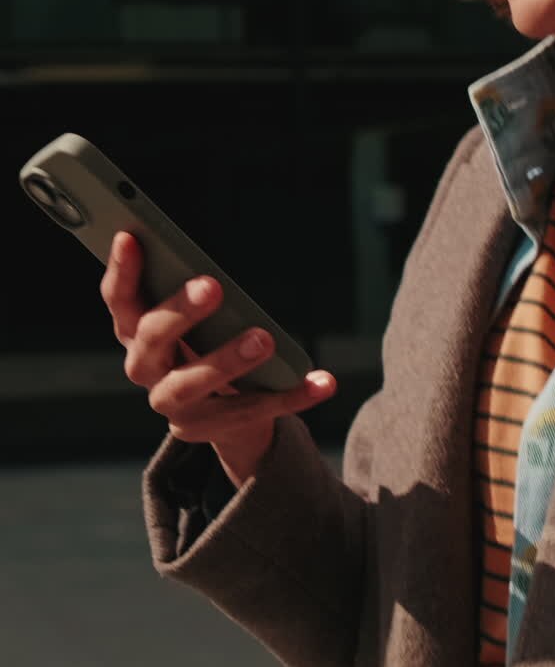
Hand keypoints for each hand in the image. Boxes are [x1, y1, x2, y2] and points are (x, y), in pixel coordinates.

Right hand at [100, 231, 336, 486]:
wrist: (220, 411)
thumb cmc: (205, 342)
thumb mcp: (195, 316)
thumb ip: (191, 293)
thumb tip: (207, 271)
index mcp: (136, 332)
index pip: (120, 300)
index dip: (121, 270)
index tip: (131, 236)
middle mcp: (147, 370)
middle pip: (153, 340)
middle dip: (180, 313)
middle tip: (212, 286)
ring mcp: (176, 406)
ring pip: (192, 386)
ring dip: (227, 360)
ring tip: (264, 338)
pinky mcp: (212, 429)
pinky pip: (256, 412)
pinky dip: (292, 395)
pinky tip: (323, 381)